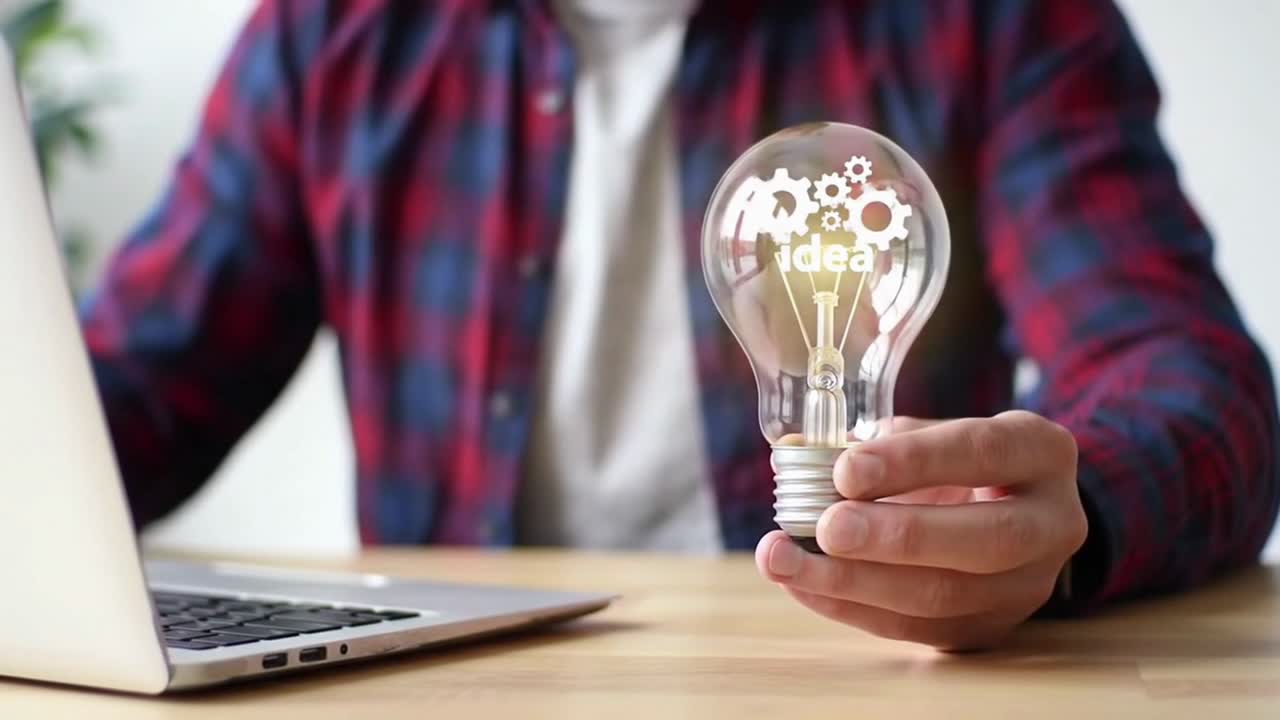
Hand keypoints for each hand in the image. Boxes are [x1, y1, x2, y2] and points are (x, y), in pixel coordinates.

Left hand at [756, 411, 1086, 649]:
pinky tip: (799, 582)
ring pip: (943, 596)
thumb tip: (804, 457)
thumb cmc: (958, 463)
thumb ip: (883, 444)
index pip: (982, 453)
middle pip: (982, 539)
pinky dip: (847, 606)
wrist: (1007, 514)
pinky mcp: (987, 629)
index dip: (913, 461)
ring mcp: (1026, 586)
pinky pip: (914, 626)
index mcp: (1041, 453)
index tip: (846, 469)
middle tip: (827, 527)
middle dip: (895, 536)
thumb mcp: (937, 434)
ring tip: (783, 559)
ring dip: (852, 581)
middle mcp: (1051, 524)